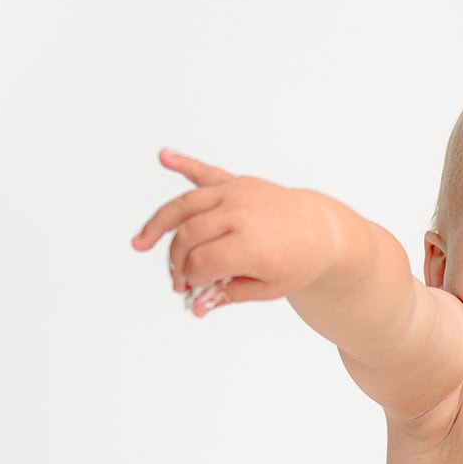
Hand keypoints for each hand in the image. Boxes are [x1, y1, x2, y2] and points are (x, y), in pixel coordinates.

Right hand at [131, 149, 344, 313]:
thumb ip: (229, 295)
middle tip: (177, 283)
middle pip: (189, 235)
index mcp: (251, 244)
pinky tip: (164, 156)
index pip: (202, 261)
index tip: (189, 291)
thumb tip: (197, 307)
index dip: (190, 278)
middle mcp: (241, 214)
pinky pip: (206, 173)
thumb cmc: (297, 263)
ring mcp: (238, 194)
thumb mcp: (269, 289)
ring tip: (139, 243)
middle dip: (176, 261)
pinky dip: (184, 163)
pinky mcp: (238, 183)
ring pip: (186, 205)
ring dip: (159, 223)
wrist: (322, 232)